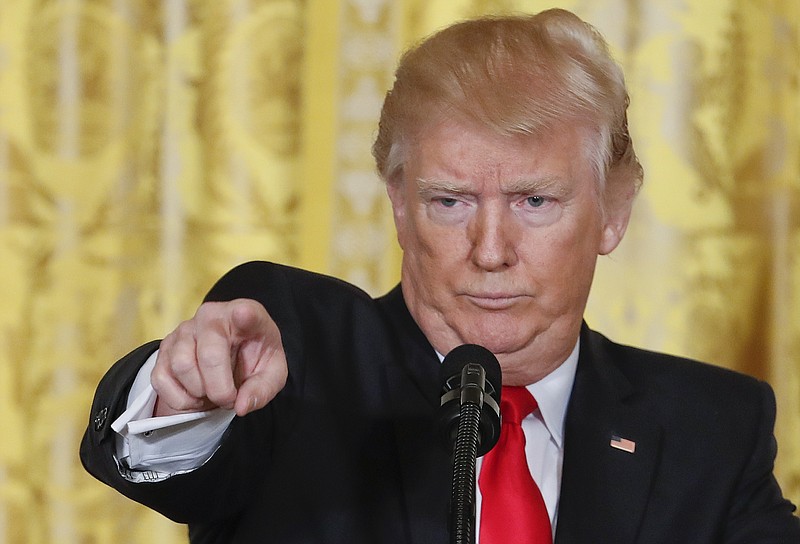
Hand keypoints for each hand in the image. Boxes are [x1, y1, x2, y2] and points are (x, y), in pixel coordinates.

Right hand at [150, 299, 287, 417]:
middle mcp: (211, 315)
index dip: (244, 315)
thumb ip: (262, 390)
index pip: (245, 312)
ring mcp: (183, 330)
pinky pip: (161, 379)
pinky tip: (195, 394)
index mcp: (246, 314)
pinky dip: (180, 398)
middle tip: (229, 399)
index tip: (244, 314)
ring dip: (199, 393)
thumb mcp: (272, 374)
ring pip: (182, 367)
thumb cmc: (254, 359)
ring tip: (212, 392)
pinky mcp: (164, 348)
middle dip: (219, 389)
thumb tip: (241, 406)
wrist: (231, 355)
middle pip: (209, 354)